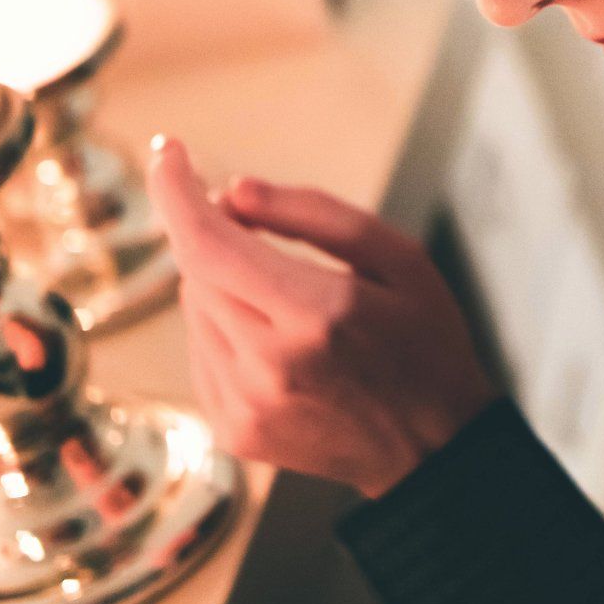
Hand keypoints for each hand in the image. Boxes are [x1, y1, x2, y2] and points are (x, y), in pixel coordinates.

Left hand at [144, 134, 498, 497]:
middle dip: (220, 234)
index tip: (168, 154)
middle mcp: (271, 365)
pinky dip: (225, 327)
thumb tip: (234, 191)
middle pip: (197, 270)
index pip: (208, 243)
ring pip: (195, 308)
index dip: (176, 191)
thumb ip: (316, 215)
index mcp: (317, 315)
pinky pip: (202, 350)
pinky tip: (278, 341)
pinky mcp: (234, 430)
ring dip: (223, 282)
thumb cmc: (426, 343)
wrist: (434, 449)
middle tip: (261, 229)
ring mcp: (246, 405)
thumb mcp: (400, 258)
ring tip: (287, 300)